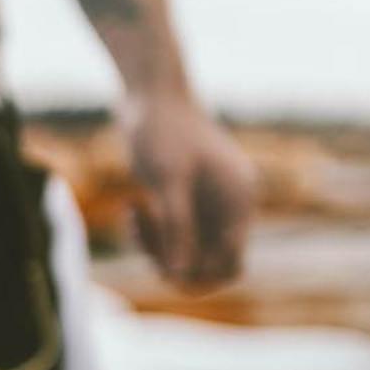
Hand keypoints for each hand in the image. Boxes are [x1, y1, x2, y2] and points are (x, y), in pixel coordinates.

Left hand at [121, 92, 256, 290]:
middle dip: (175, 263)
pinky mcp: (188, 199)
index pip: (230, 265)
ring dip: (157, 248)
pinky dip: (152, 233)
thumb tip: (181, 274)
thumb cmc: (160, 131)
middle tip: (144, 243)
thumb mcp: (166, 181)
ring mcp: (210, 203)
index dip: (198, 275)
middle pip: (209, 265)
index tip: (161, 266)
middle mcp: (230, 206)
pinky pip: (174, 236)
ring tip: (133, 217)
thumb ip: (177, 228)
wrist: (150, 93)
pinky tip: (132, 209)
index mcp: (238, 202)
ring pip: (188, 253)